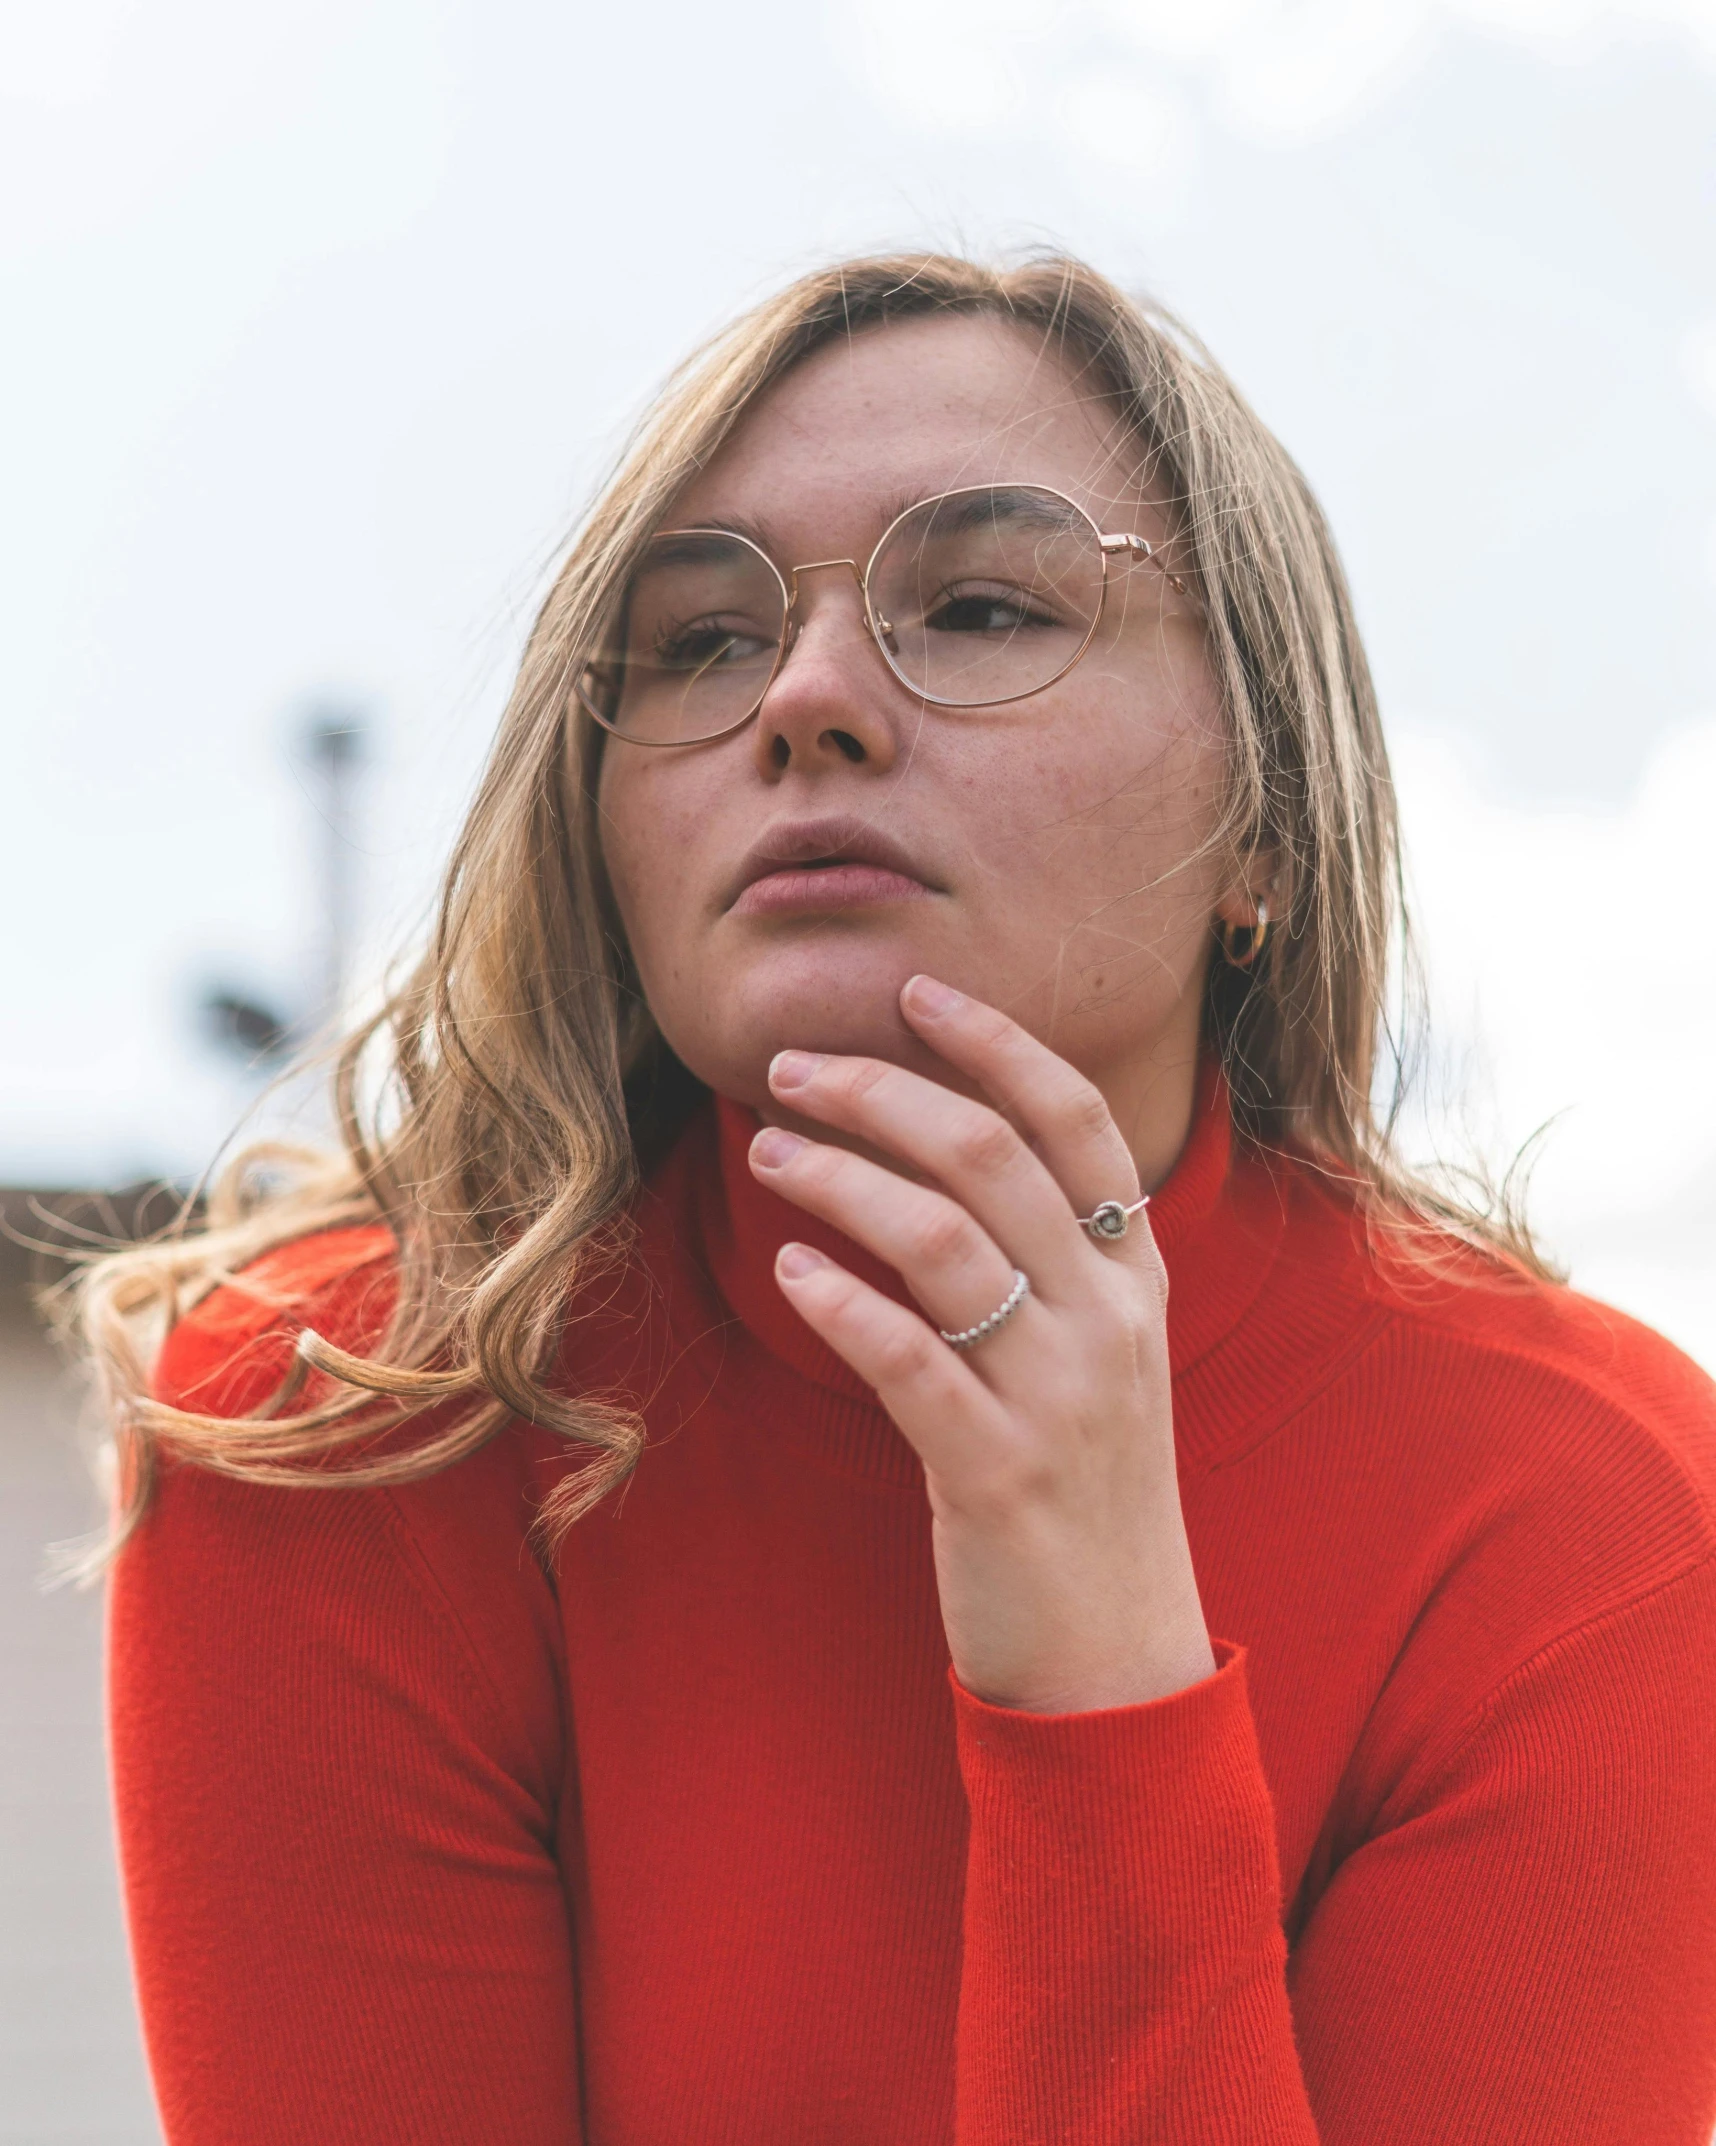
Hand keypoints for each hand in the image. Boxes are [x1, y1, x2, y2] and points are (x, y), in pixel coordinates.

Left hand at [747, 973, 1215, 1715]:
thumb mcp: (1101, 1358)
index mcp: (1136, 1278)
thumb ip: (1048, 1261)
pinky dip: (843, 1303)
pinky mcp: (997, 1472)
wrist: (1118, 1659)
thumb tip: (936, 1157)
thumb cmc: (1086, 1488)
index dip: (997, 1044)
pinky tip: (789, 1271)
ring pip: (943, 1240)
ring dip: (843, 1180)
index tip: (915, 991)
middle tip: (793, 1069)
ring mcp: (1060, 1395)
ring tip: (770, 1153)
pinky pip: (909, 1359)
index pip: (1077, 1121)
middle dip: (884, 1094)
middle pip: (992, 1159)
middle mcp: (1109, 1319)